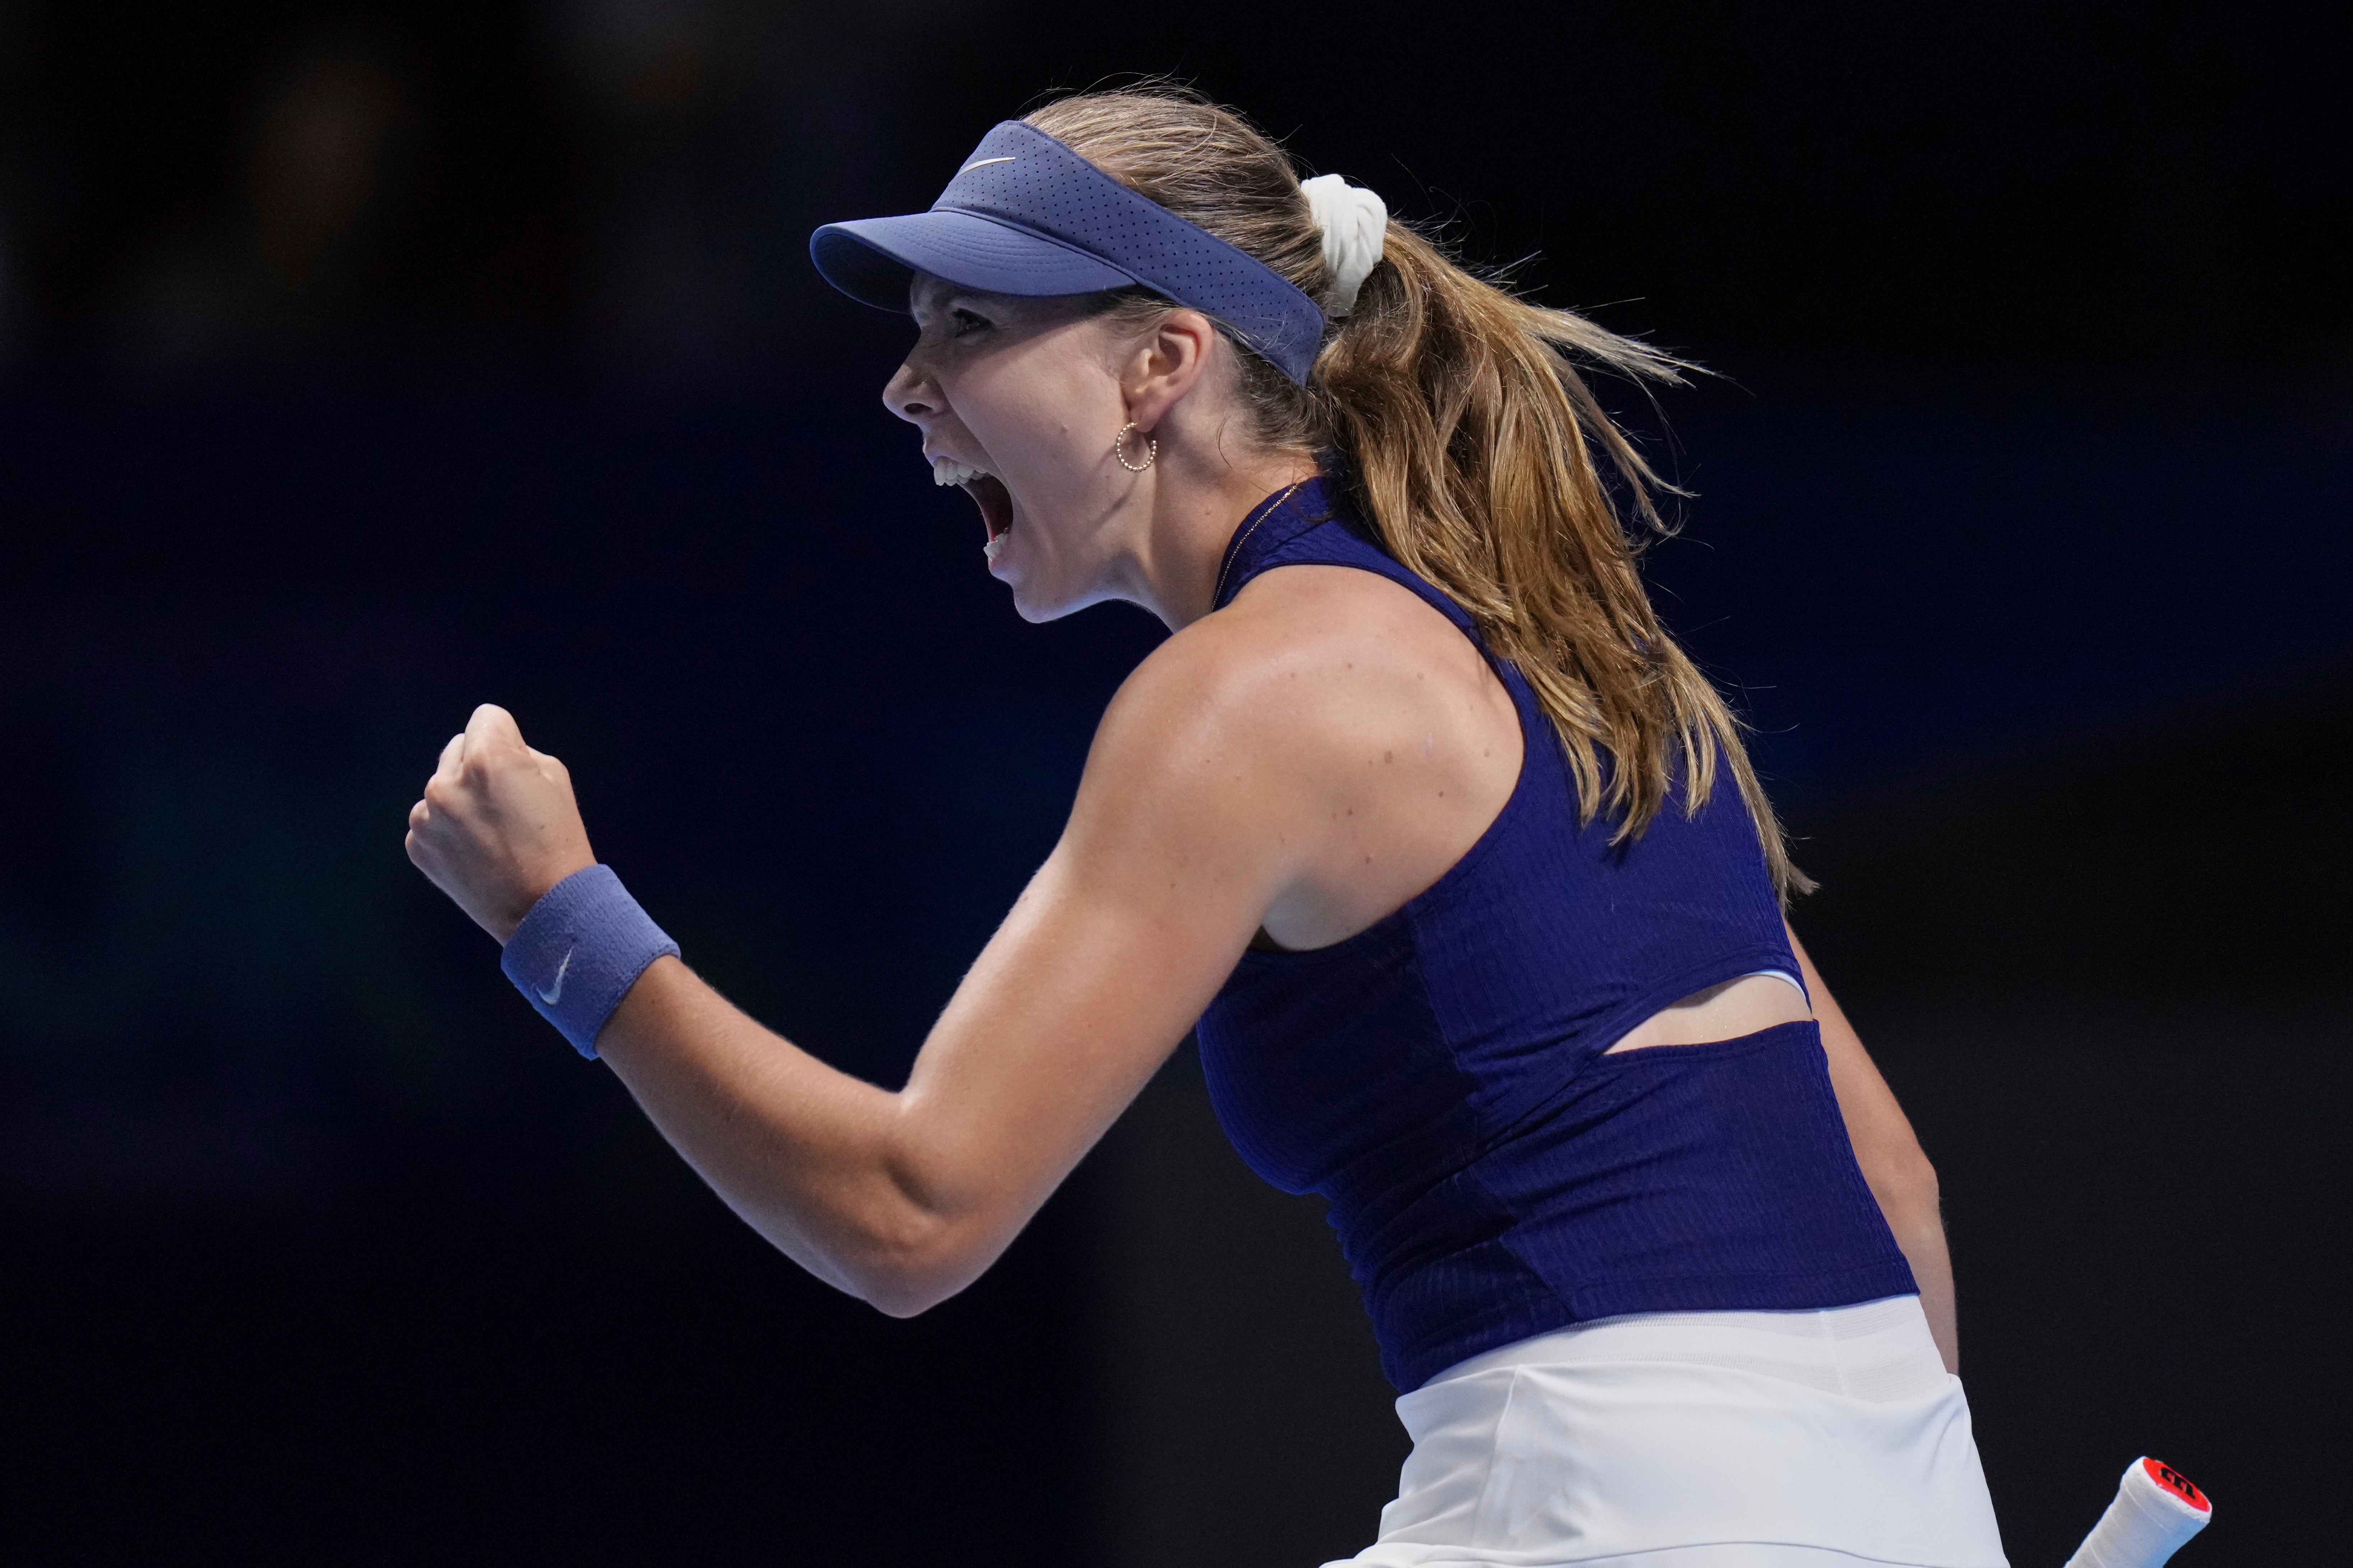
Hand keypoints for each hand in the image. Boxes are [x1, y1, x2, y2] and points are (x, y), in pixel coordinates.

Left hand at [405, 704, 596, 943]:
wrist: (543, 910)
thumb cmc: (558, 840)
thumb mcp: (555, 777)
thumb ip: (517, 750)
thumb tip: (488, 748)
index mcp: (486, 758)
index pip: (486, 717)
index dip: (507, 739)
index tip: (518, 766)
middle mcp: (447, 783)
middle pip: (459, 747)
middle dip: (479, 765)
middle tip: (506, 802)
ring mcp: (426, 817)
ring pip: (442, 785)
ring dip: (461, 798)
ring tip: (492, 832)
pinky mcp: (416, 846)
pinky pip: (430, 819)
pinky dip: (448, 829)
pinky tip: (475, 851)